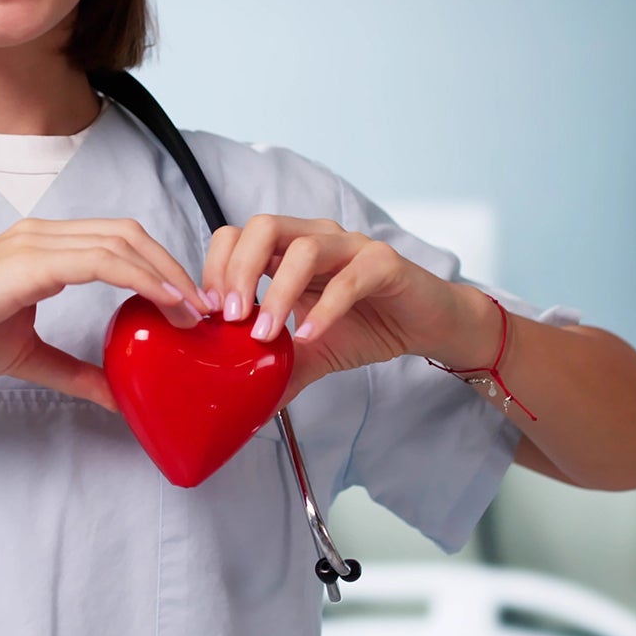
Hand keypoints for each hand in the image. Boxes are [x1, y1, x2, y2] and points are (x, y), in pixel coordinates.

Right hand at [0, 217, 210, 409]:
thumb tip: (116, 396)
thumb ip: (74, 370)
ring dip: (168, 274)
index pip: (117, 242)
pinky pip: (103, 261)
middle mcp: (44, 235)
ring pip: (123, 242)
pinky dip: (142, 279)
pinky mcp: (32, 261)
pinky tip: (166, 304)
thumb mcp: (28, 356)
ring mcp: (37, 242)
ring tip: (197, 310)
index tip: (189, 304)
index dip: (159, 267)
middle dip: (174, 266)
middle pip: (130, 234)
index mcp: (42, 248)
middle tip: (207, 307)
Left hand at [200, 215, 495, 399]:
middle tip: (229, 318)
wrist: (426, 326)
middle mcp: (316, 237)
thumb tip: (236, 407)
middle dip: (238, 271)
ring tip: (266, 335)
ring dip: (277, 292)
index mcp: (289, 250)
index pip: (238, 236)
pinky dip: (325, 308)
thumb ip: (274, 369)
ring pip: (304, 248)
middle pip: (263, 228)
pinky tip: (310, 336)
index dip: (217, 267)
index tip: (208, 313)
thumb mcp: (309, 352)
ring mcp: (350, 246)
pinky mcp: (383, 263)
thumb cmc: (366, 326)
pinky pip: (349, 279)